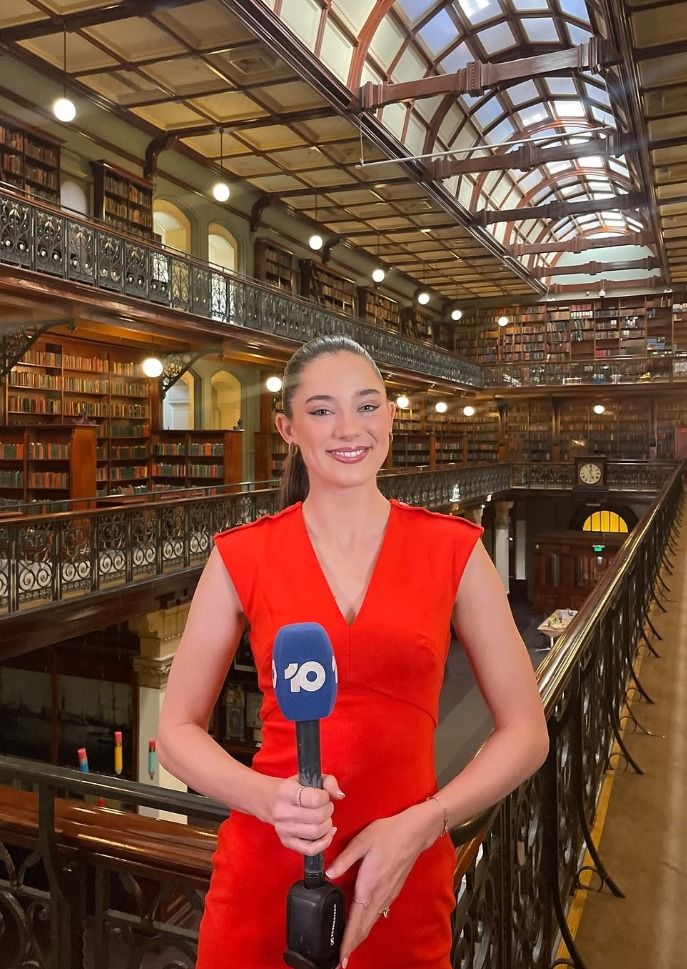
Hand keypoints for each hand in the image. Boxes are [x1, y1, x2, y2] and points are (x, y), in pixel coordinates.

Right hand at [268, 774, 344, 856]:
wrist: (269, 799)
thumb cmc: (294, 787)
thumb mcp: (309, 777)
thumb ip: (328, 782)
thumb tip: (340, 795)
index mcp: (286, 792)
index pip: (315, 799)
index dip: (326, 797)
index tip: (324, 795)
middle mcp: (282, 812)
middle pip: (318, 817)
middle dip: (328, 810)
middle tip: (326, 806)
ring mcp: (283, 829)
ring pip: (316, 832)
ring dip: (327, 824)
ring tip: (324, 817)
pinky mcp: (286, 842)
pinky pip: (310, 849)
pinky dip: (324, 842)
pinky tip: (328, 833)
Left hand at [325, 800, 441, 967]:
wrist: (415, 832)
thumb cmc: (387, 834)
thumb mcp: (362, 841)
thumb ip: (344, 859)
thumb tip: (328, 874)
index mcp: (369, 886)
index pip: (356, 921)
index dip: (348, 941)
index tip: (340, 958)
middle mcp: (379, 895)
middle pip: (364, 928)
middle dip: (352, 946)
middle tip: (339, 962)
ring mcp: (388, 895)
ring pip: (371, 923)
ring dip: (359, 937)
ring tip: (347, 949)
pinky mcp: (393, 891)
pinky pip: (377, 914)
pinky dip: (367, 926)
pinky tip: (362, 926)